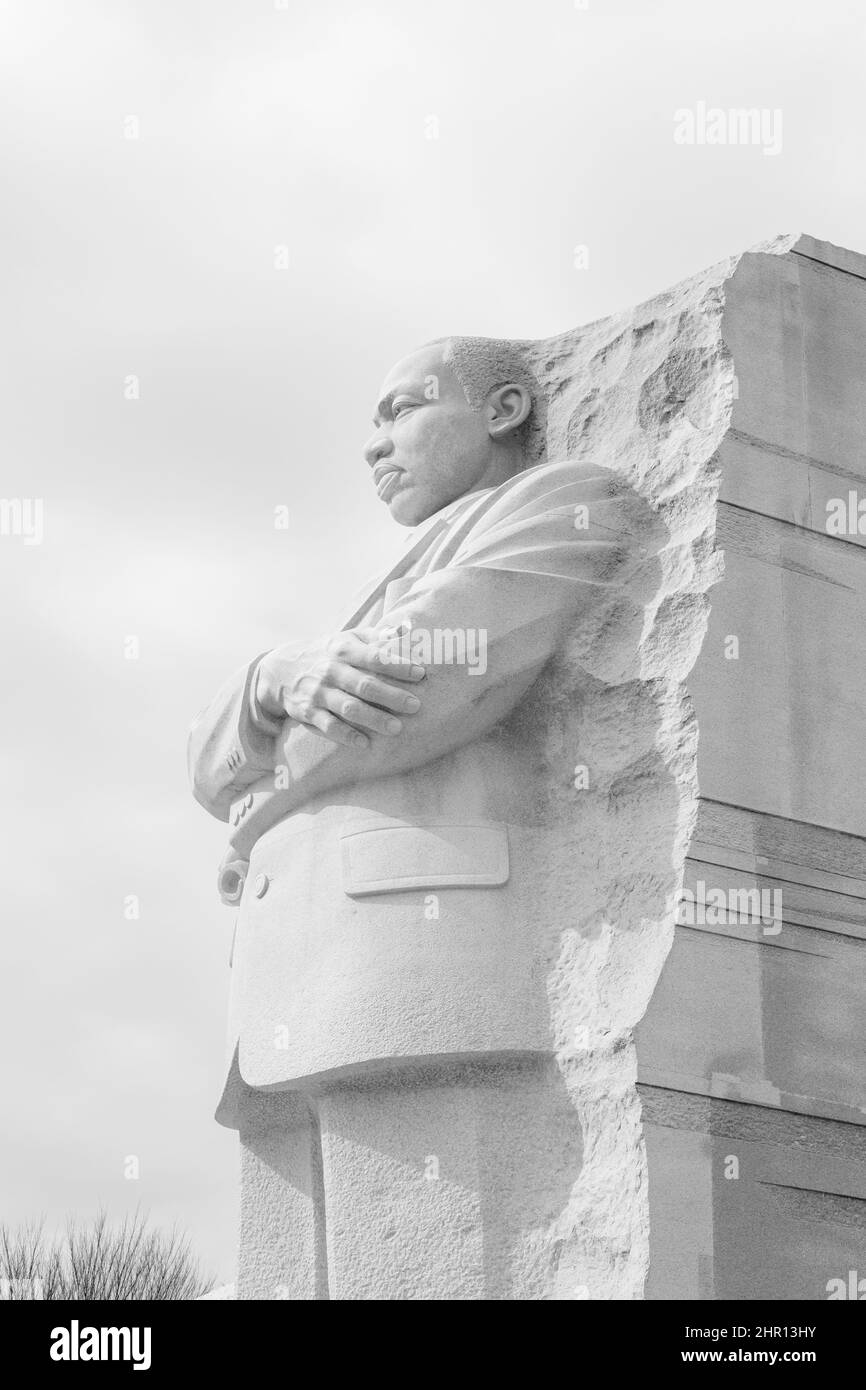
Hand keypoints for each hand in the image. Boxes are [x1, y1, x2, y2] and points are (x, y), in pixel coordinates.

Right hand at [253, 625, 424, 747]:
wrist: (281, 669)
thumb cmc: (328, 653)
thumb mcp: (349, 637)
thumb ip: (378, 635)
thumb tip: (407, 629)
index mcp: (343, 649)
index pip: (374, 656)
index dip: (398, 664)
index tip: (421, 673)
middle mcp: (331, 670)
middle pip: (364, 684)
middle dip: (391, 696)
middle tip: (416, 705)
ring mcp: (318, 692)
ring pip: (348, 707)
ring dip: (373, 719)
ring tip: (397, 728)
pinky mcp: (308, 712)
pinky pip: (328, 726)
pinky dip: (346, 736)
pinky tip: (365, 744)